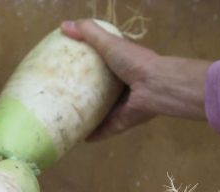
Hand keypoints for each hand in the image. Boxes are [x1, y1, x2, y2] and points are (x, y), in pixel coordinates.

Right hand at [61, 20, 210, 139]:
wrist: (155, 87)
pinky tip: (81, 136)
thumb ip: (89, 33)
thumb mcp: (109, 42)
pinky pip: (107, 129)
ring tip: (70, 116)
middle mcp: (124, 85)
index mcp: (123, 64)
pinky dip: (96, 134)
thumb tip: (63, 26)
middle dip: (88, 92)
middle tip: (65, 93)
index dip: (91, 63)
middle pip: (103, 89)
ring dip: (90, 115)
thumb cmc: (134, 62)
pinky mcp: (124, 121)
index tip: (72, 65)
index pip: (105, 63)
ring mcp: (125, 105)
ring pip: (105, 111)